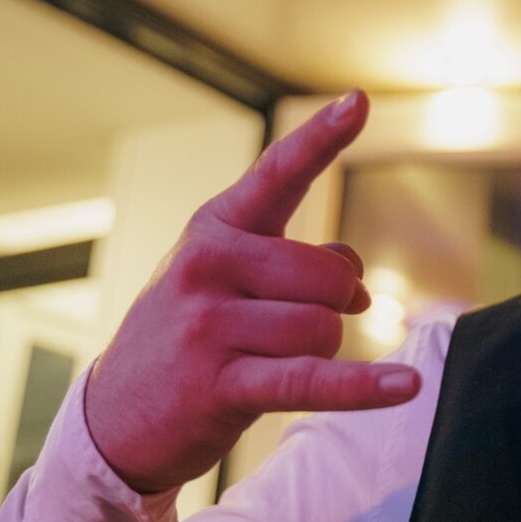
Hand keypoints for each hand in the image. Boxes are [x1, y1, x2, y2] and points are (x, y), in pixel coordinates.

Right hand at [84, 90, 419, 493]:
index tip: (359, 101)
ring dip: (320, 351)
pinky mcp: (219, 384)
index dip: (323, 137)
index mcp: (216, 228)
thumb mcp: (230, 281)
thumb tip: (358, 283)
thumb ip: (299, 263)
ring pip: (324, 327)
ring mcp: (208, 324)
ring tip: (269, 361)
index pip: (278, 173)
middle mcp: (208, 264)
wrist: (114, 420)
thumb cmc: (186, 337)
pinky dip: (363, 386)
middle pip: (327, 276)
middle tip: (291, 330)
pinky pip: (310, 378)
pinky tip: (406, 384)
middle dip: (332, 306)